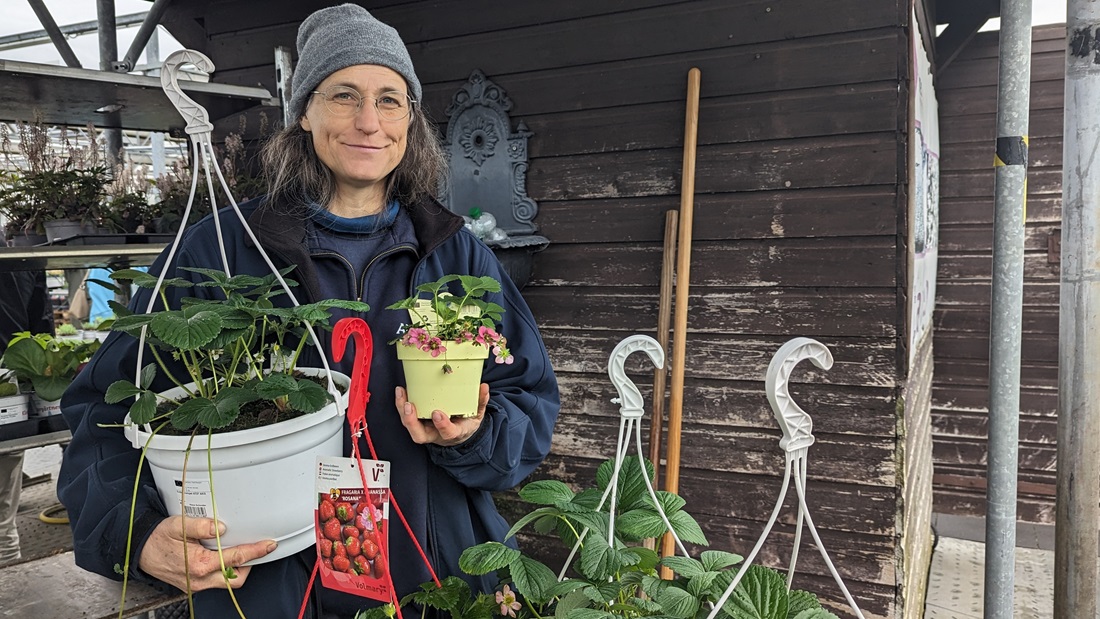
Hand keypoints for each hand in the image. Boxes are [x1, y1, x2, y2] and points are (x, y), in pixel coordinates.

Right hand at [137, 516, 276, 590]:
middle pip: (236, 578)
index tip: (269, 545)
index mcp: (199, 564)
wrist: (140, 551)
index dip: (255, 551)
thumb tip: (221, 528)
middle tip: (255, 548)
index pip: (236, 558)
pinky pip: (216, 581)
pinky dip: (224, 571)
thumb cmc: (158, 538)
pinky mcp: (194, 585)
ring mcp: (197, 584)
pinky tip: (223, 557)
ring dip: (236, 568)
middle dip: (249, 565)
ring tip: (239, 551)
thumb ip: (201, 525)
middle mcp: (200, 579)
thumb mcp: (177, 525)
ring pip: (227, 582)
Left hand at [396, 384, 488, 445]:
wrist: (459, 433)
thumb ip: (480, 401)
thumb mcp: (477, 414)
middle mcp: (436, 435)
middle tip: (409, 406)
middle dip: (412, 421)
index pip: (447, 433)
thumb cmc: (466, 423)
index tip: (438, 413)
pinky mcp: (418, 422)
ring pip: (410, 426)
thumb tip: (484, 387)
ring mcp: (425, 429)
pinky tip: (401, 391)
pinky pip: (407, 417)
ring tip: (401, 393)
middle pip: (419, 435)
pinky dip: (402, 405)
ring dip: (403, 411)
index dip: (442, 425)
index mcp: (453, 434)